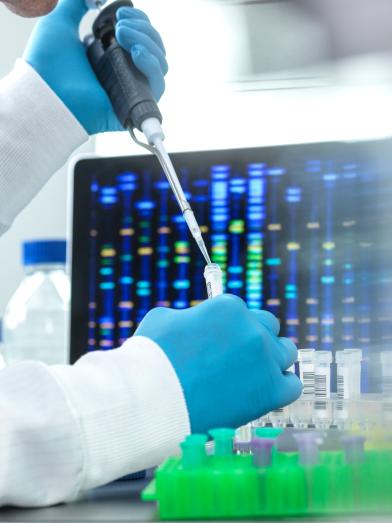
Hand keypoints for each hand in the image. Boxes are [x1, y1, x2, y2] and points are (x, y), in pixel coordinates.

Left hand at [24, 0, 167, 134]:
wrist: (44, 91)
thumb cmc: (48, 64)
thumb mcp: (60, 21)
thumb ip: (76, 2)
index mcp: (111, 56)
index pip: (142, 38)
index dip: (139, 22)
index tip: (122, 12)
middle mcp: (124, 73)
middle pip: (155, 49)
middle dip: (143, 29)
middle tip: (121, 24)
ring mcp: (130, 90)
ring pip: (159, 65)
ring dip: (148, 42)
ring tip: (123, 34)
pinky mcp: (133, 106)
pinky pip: (157, 86)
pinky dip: (152, 65)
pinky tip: (137, 53)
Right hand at [135, 295, 301, 432]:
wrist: (152, 400)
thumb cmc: (151, 358)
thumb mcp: (165, 319)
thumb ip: (191, 316)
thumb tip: (197, 322)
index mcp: (229, 307)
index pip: (242, 312)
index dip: (230, 328)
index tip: (222, 342)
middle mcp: (252, 328)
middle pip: (268, 327)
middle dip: (254, 339)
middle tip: (237, 357)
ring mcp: (264, 359)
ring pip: (285, 352)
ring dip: (271, 360)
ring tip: (251, 376)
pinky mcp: (270, 391)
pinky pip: (291, 385)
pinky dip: (280, 387)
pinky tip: (263, 392)